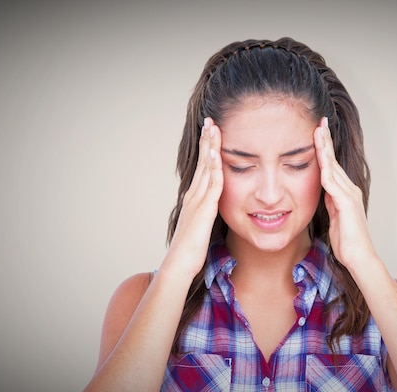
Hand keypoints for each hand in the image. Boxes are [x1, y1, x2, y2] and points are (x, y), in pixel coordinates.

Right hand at [164, 117, 222, 276]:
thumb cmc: (189, 252)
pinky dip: (215, 167)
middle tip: (210, 120)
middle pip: (202, 162)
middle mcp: (194, 195)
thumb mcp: (199, 228)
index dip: (206, 150)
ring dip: (210, 147)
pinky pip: (212, 184)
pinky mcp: (204, 210)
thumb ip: (205, 216)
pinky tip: (217, 153)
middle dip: (206, 140)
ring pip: (206, 168)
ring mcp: (197, 201)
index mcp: (194, 199)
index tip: (210, 133)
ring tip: (213, 127)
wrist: (178, 266)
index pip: (202, 168)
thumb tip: (210, 212)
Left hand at [314, 117, 374, 269]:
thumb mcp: (334, 217)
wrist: (359, 257)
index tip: (318, 133)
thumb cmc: (347, 241)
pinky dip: (326, 170)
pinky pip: (333, 184)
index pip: (332, 166)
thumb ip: (330, 202)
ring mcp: (349, 195)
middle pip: (334, 161)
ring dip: (325, 149)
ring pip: (333, 168)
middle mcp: (349, 190)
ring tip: (318, 132)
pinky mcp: (347, 204)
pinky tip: (320, 160)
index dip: (325, 149)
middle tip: (320, 122)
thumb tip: (324, 192)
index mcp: (345, 192)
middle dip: (326, 141)